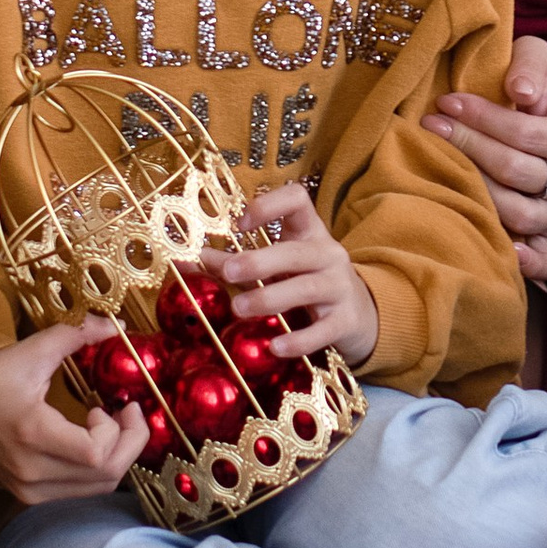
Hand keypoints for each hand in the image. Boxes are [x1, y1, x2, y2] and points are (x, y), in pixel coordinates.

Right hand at [0, 320, 149, 503]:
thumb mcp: (31, 351)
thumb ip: (74, 334)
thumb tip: (113, 324)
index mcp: (32, 434)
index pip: (95, 453)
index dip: (117, 430)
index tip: (109, 405)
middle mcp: (32, 470)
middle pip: (105, 475)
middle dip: (131, 443)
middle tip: (129, 415)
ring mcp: (31, 488)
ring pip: (97, 488)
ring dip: (117, 456)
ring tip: (111, 426)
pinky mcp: (30, 495)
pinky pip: (80, 491)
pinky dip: (98, 469)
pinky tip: (92, 442)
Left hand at [223, 182, 380, 367]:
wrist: (361, 315)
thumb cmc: (306, 283)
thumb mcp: (276, 268)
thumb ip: (234, 264)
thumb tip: (185, 262)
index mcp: (309, 232)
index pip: (297, 200)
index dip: (269, 205)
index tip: (240, 224)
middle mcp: (328, 254)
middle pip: (296, 251)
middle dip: (260, 261)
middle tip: (227, 271)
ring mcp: (340, 287)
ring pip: (306, 288)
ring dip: (270, 298)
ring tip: (238, 309)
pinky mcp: (346, 320)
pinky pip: (323, 330)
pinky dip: (298, 340)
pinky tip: (274, 347)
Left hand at [425, 33, 546, 285]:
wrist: (539, 126)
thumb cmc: (532, 92)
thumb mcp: (537, 61)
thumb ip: (531, 62)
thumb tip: (519, 90)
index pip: (527, 133)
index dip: (484, 118)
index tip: (445, 103)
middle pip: (516, 172)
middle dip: (468, 146)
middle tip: (431, 127)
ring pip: (517, 213)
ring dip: (474, 190)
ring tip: (440, 166)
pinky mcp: (546, 241)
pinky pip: (543, 261)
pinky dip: (525, 262)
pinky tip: (500, 250)